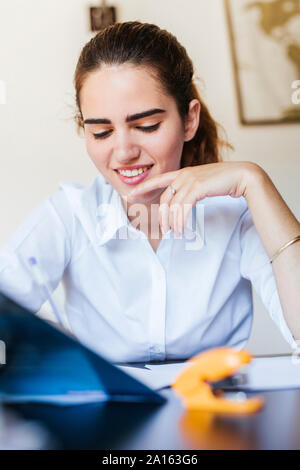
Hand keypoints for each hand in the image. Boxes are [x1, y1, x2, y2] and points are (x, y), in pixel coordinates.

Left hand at [128, 161, 259, 235]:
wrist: (242, 176)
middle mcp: (184, 174)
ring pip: (173, 205)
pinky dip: (181, 220)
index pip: (157, 180)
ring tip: (175, 233)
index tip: (131, 195)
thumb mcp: (203, 185)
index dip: (143, 188)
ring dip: (172, 222)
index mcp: (183, 173)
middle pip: (164, 199)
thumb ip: (190, 191)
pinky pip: (183, 207)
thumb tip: (182, 205)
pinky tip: (182, 230)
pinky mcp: (198, 186)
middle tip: (164, 230)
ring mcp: (190, 179)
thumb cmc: (224, 182)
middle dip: (162, 217)